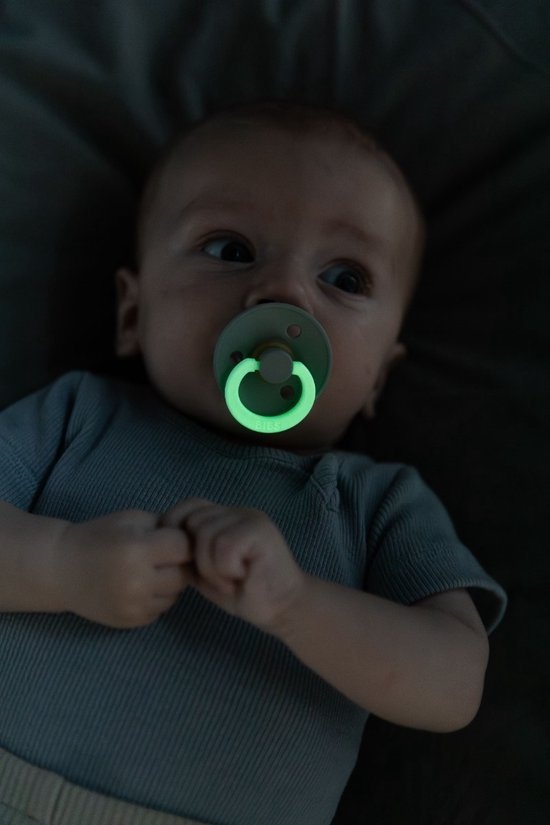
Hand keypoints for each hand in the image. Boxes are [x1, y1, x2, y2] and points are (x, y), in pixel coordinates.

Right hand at [56, 510, 191, 627]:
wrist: (62, 570)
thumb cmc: (98, 537)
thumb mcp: (131, 519)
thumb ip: (164, 524)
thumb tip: (196, 534)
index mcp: (136, 549)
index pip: (184, 547)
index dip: (181, 540)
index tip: (171, 538)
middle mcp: (137, 581)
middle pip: (184, 574)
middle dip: (178, 563)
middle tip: (162, 556)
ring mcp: (134, 606)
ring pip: (176, 594)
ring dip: (169, 582)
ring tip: (149, 571)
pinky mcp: (131, 622)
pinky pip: (161, 609)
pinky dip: (157, 598)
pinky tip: (139, 586)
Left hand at [160, 498, 304, 633]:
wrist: (281, 608)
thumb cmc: (243, 591)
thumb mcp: (205, 571)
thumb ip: (188, 554)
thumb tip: (162, 544)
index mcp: (224, 517)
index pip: (189, 506)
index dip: (177, 527)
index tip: (181, 558)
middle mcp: (237, 511)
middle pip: (194, 522)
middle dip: (197, 556)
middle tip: (218, 577)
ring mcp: (250, 518)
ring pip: (207, 535)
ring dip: (212, 567)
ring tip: (230, 579)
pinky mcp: (260, 531)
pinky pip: (225, 546)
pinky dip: (226, 569)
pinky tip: (242, 577)